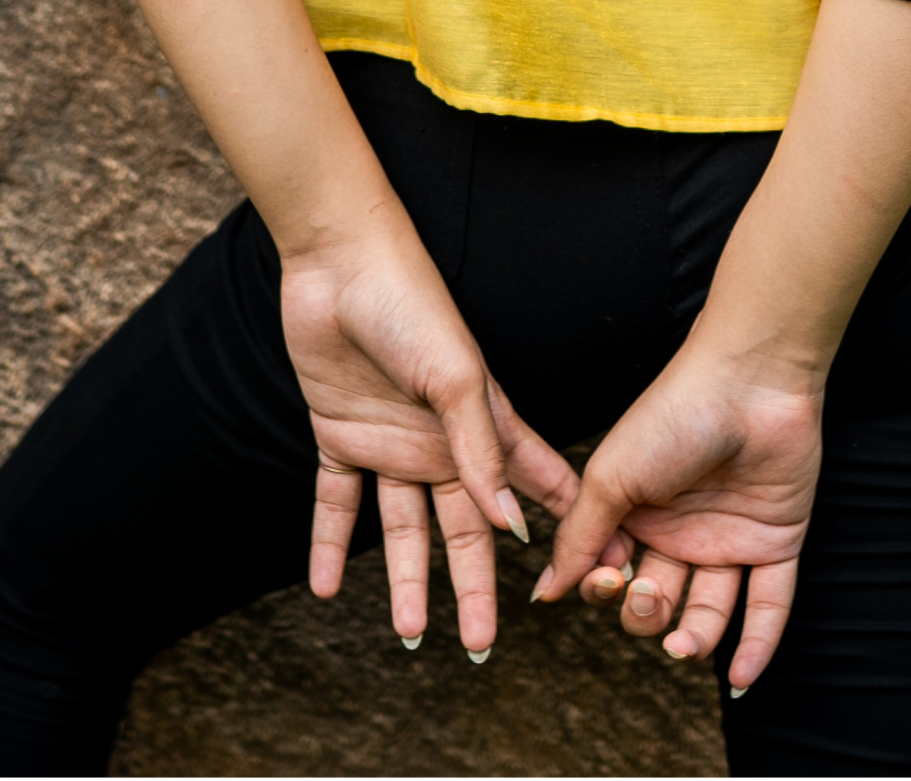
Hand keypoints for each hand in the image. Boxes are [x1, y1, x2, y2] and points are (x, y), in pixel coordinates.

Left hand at [281, 224, 577, 653]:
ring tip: (412, 636)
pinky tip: (327, 589)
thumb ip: (481, 450)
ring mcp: (390, 440)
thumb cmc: (412, 304)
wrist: (340, 264)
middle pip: (463, 529)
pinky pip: (335, 501)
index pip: (530, 485)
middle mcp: (439, 442)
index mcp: (482, 422)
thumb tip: (511, 526)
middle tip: (481, 645)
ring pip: (401, 529)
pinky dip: (328, 544)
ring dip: (405, 581)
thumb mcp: (457, 377)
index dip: (557, 526)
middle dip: (475, 588)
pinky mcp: (339, 433)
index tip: (583, 571)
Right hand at [540, 330, 823, 692]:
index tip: (607, 578)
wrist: (748, 382)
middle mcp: (680, 529)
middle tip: (648, 592)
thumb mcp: (610, 476)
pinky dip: (757, 646)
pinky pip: (768, 606)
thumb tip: (544, 593)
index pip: (611, 573)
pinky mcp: (776, 543)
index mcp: (636, 511)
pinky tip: (741, 681)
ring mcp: (729, 537)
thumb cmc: (671, 416)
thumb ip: (578, 537)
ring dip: (694, 640)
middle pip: (656, 600)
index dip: (603, 588)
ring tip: (682, 644)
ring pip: (708, 611)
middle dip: (645, 614)